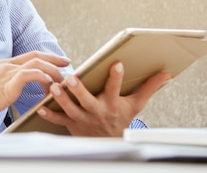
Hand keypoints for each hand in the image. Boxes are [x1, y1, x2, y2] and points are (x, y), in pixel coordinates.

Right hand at [0, 51, 70, 124]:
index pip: (30, 56)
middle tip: (68, 65)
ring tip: (61, 82)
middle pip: (37, 56)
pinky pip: (29, 75)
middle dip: (55, 59)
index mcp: (3, 66)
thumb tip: (10, 92)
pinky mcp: (6, 85)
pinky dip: (42, 78)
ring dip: (53, 71)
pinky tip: (48, 86)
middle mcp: (7, 66)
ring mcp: (6, 73)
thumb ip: (3, 87)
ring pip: (37, 63)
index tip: (59, 62)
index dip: (47, 58)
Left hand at [36, 61, 171, 136]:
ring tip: (53, 87)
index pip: (115, 89)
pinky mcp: (71, 124)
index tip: (117, 64)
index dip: (117, 77)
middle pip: (87, 100)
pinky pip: (59, 120)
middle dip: (78, 89)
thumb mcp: (136, 104)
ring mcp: (82, 119)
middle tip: (71, 77)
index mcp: (112, 104)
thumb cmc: (121, 119)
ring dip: (61, 99)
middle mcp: (96, 111)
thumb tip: (166, 74)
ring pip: (70, 109)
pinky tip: (40, 107)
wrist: (109, 143)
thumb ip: (149, 88)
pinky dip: (49, 114)